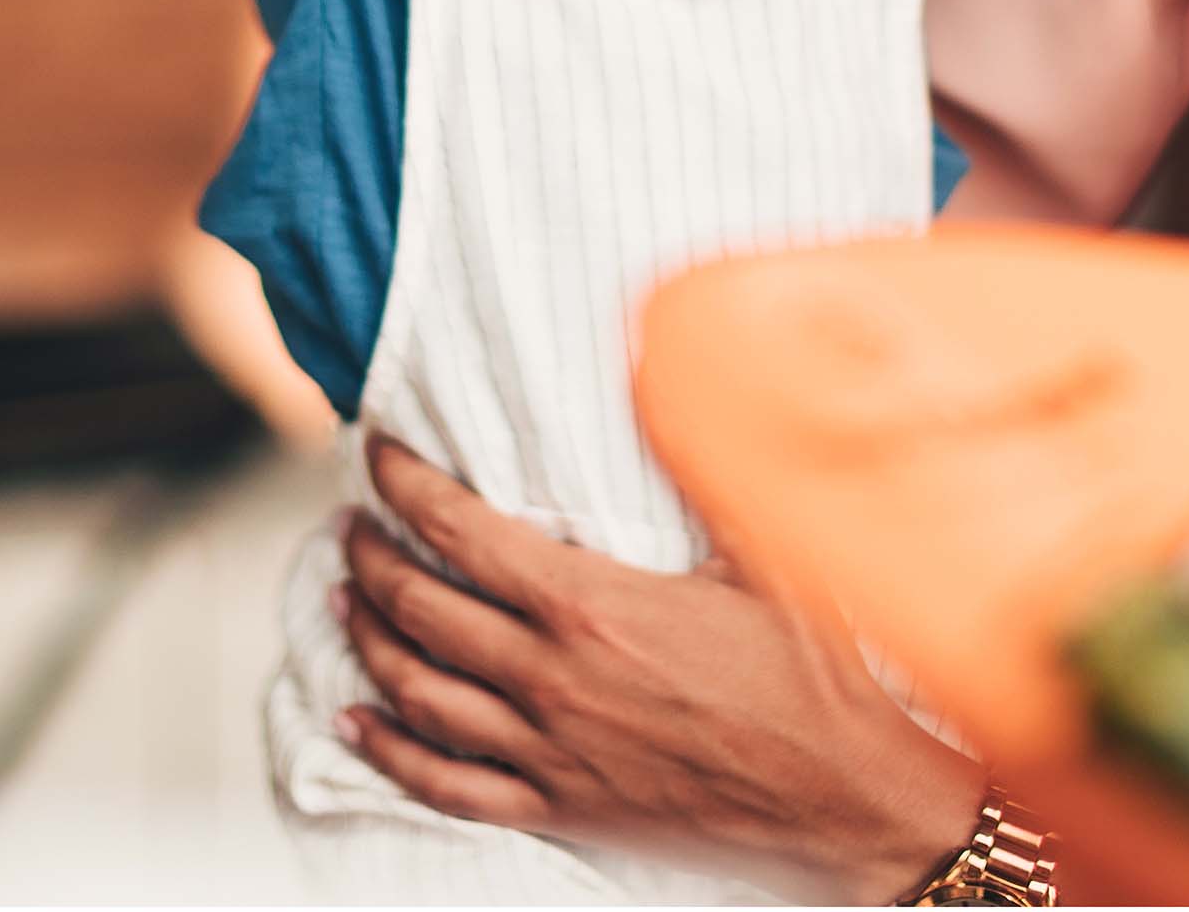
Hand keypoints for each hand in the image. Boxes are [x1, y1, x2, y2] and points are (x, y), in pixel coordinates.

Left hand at [333, 439, 986, 902]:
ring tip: (344, 598)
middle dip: (373, 557)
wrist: (843, 794)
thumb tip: (666, 378)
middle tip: (351, 523)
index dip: (408, 489)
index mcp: (591, 605)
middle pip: (423, 610)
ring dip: (369, 640)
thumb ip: (701, 468)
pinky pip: (447, 787)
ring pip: (419, 694)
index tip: (377, 455)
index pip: (464, 533)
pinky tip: (356, 724)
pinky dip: (389, 753)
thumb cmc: (809, 670)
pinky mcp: (561, 809)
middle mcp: (552, 678)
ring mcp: (549, 751)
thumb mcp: (759, 551)